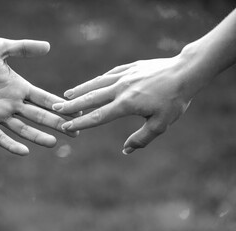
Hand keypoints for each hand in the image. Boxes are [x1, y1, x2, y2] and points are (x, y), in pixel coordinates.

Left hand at [0, 38, 77, 155]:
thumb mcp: (1, 48)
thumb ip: (23, 48)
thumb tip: (48, 46)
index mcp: (19, 87)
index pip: (44, 99)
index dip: (60, 105)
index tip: (77, 111)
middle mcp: (12, 103)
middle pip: (39, 116)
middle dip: (56, 123)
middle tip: (74, 132)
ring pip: (23, 129)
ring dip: (38, 136)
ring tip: (54, 142)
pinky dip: (11, 145)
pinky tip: (24, 151)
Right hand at [52, 55, 200, 154]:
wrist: (185, 72)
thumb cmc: (175, 100)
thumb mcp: (161, 124)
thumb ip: (141, 138)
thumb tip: (125, 151)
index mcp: (126, 104)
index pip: (98, 116)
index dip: (80, 123)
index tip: (65, 126)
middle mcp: (121, 89)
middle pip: (91, 98)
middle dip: (72, 105)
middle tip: (55, 108)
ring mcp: (124, 76)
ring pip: (96, 84)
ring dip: (80, 90)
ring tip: (66, 95)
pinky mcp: (129, 68)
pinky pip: (108, 74)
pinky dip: (96, 80)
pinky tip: (90, 83)